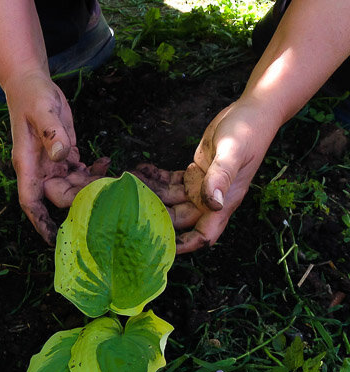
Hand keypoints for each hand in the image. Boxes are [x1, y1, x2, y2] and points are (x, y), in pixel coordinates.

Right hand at [3, 71, 108, 243]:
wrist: (31, 84)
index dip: (40, 222)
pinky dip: (94, 172)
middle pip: (59, 196)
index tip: (52, 239)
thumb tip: (62, 156)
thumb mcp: (42, 111)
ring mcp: (53, 164)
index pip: (31, 201)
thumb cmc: (31, 97)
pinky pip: (80, 172)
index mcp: (29, 165)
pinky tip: (107, 163)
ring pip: (73, 186)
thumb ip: (52, 132)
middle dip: (81, 200)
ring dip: (92, 186)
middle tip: (106, 196)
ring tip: (114, 179)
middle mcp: (40, 170)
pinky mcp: (65, 155)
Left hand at [134, 100, 277, 253]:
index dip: (184, 246)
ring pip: (170, 200)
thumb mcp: (233, 152)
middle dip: (155, 217)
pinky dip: (156, 179)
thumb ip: (221, 176)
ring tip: (128, 185)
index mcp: (224, 202)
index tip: (161, 249)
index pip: (204, 235)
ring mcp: (200, 187)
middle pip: (179, 219)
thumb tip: (213, 202)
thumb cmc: (248, 131)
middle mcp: (210, 199)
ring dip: (150, 195)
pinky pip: (170, 183)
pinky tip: (140, 171)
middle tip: (129, 210)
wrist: (253, 112)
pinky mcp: (193, 174)